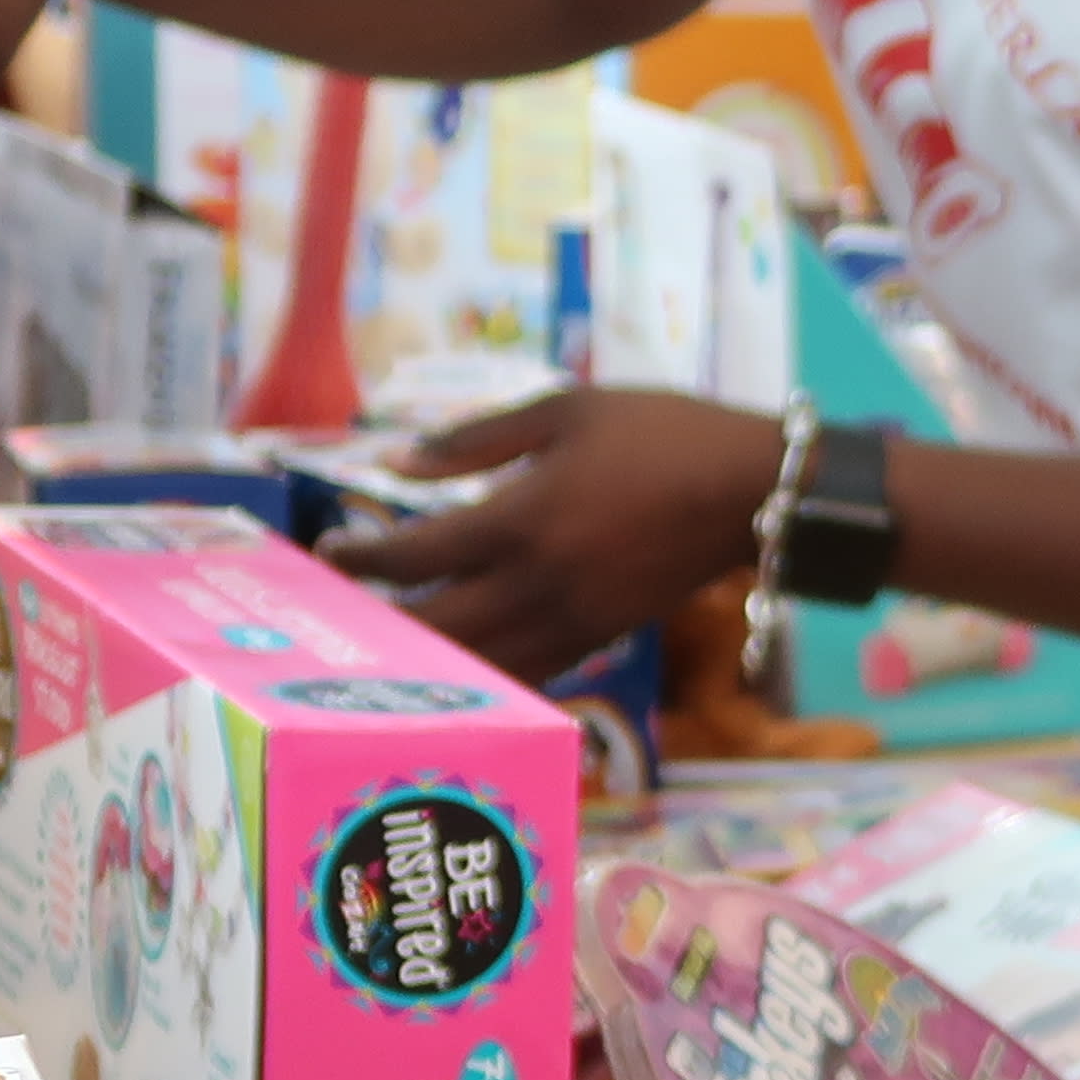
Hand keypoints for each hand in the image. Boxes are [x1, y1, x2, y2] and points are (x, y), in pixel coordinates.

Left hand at [321, 390, 783, 681]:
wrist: (753, 491)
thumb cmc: (661, 435)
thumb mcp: (564, 410)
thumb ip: (475, 439)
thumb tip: (400, 462)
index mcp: (519, 521)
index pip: (414, 555)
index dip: (359, 559)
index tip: (326, 552)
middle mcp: (537, 584)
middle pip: (433, 626)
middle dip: (379, 622)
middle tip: (342, 609)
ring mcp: (571, 621)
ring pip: (478, 663)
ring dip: (427, 656)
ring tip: (388, 639)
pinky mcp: (601, 639)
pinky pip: (526, 670)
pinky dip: (484, 670)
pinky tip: (460, 659)